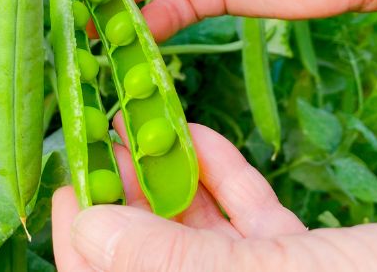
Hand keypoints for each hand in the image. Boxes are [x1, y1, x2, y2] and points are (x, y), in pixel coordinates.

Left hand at [52, 120, 376, 270]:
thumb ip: (178, 262)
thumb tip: (89, 234)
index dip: (82, 237)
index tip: (71, 179)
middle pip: (150, 250)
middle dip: (123, 193)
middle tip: (103, 131)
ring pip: (195, 229)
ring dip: (167, 174)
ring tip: (141, 119)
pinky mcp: (304, 258)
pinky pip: (246, 217)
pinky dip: (222, 175)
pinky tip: (203, 133)